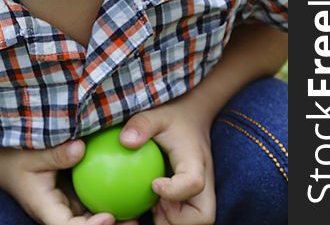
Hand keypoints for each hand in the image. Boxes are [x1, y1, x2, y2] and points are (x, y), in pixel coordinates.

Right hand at [0, 139, 138, 224]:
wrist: (1, 160)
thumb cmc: (14, 156)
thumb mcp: (32, 154)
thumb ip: (56, 153)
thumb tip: (82, 148)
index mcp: (45, 208)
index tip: (109, 217)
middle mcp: (56, 212)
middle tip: (134, 221)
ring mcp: (63, 205)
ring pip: (88, 218)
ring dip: (111, 219)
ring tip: (137, 213)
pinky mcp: (69, 196)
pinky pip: (89, 202)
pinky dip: (105, 200)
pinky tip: (126, 189)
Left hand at [120, 98, 215, 224]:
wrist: (191, 118)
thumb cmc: (172, 117)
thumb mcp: (156, 115)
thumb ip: (142, 124)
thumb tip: (125, 141)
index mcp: (196, 160)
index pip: (194, 183)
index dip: (174, 192)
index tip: (154, 184)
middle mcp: (204, 181)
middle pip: (204, 217)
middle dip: (178, 220)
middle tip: (157, 205)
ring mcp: (201, 193)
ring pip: (195, 222)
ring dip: (171, 221)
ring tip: (154, 204)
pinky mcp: (193, 199)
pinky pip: (185, 219)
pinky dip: (168, 218)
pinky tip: (152, 203)